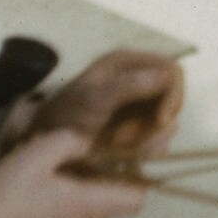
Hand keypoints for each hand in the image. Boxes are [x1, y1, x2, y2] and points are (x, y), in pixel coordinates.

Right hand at [0, 127, 144, 217]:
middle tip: (83, 154)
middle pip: (112, 201)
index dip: (136, 176)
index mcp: (89, 205)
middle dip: (104, 178)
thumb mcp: (39, 152)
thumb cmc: (8, 191)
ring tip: (56, 167)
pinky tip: (41, 186)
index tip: (123, 155)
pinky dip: (65, 202)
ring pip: (89, 209)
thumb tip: (88, 143)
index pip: (136, 198)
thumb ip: (72, 141)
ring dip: (81, 189)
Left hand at [3, 51, 185, 166]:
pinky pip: (158, 139)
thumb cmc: (64, 116)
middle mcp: (138, 80)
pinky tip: (123, 154)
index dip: (173, 96)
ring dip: (147, 139)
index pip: (172, 72)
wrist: (44, 144)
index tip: (160, 121)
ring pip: (168, 123)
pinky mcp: (138, 128)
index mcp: (128, 63)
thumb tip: (165, 75)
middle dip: (155, 124)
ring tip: (117, 146)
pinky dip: (146, 149)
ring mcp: (139, 105)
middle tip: (125, 139)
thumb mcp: (93, 99)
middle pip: (173, 100)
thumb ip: (128, 85)